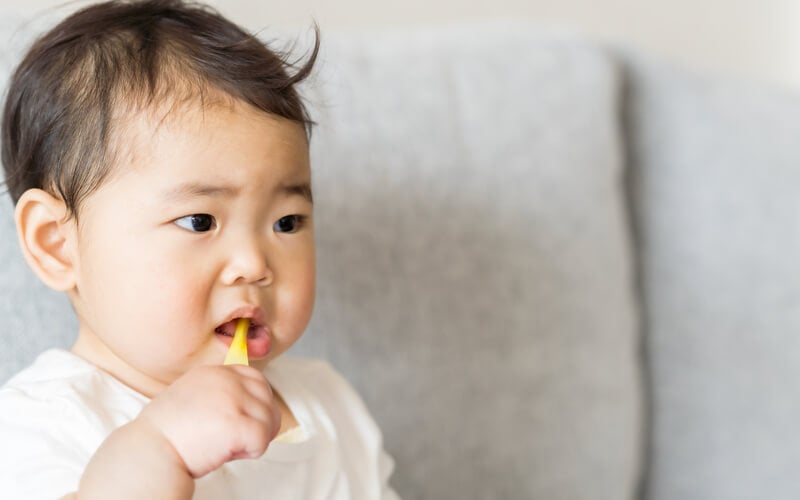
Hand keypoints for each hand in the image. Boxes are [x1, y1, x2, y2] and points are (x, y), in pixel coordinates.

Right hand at [137, 364, 280, 477]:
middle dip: (260, 420)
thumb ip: (219, 392)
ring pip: (269, 419)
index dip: (256, 402)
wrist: (149, 451)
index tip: (242, 419)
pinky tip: (228, 453)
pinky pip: (263, 440)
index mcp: (215, 372)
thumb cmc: (168, 433)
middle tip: (239, 438)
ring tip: (227, 445)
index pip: (256, 378)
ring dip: (254, 438)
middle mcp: (227, 380)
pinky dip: (252, 452)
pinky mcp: (237, 423)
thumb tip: (249, 402)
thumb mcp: (192, 395)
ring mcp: (233, 400)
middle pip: (267, 398)